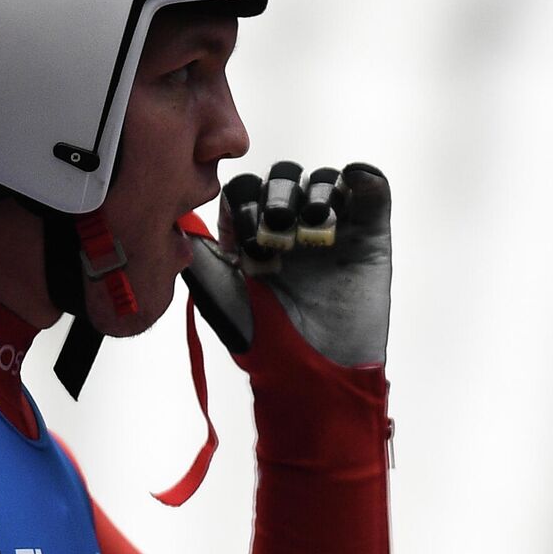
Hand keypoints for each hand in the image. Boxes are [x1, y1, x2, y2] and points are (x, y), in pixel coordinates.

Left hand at [182, 161, 391, 366]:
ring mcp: (332, 229)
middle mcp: (291, 227)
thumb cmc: (265, 344)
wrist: (318, 375)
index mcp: (253, 237)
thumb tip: (181, 221)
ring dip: (316, 192)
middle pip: (282, 180)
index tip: (248, 239)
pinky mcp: (370, 236)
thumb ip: (203, 259)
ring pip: (322, 182)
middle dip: (278, 195)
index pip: (245, 192)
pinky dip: (365, 178)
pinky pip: (371, 193)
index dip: (244, 202)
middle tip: (278, 225)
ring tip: (314, 222)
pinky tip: (354, 180)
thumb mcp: (223, 299)